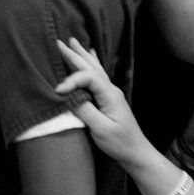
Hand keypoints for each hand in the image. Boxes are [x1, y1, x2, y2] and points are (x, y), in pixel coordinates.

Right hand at [54, 38, 159, 167]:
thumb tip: (68, 96)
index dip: (71, 80)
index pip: (88, 78)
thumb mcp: (101, 129)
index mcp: (110, 95)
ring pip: (95, 69)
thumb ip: (85, 111)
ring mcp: (111, 93)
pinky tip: (92, 56)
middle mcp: (111, 89)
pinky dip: (91, 63)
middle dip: (75, 54)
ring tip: (74, 42)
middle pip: (91, 67)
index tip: (57, 91)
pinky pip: (98, 75)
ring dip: (83, 55)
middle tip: (60, 42)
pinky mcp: (108, 99)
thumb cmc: (119, 143)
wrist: (136, 153)